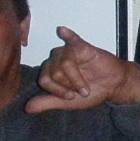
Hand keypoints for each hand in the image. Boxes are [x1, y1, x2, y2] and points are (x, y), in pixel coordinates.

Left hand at [25, 27, 139, 111]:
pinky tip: (62, 31)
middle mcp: (56, 59)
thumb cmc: (91, 91)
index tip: (71, 97)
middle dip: (69, 86)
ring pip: (64, 64)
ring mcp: (69, 51)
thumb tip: (27, 109)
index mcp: (50, 71)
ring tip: (86, 87)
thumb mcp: (66, 103)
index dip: (57, 91)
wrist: (112, 87)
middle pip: (53, 73)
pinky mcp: (82, 47)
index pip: (44, 80)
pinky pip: (72, 40)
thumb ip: (47, 103)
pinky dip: (68, 35)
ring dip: (77, 80)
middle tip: (82, 91)